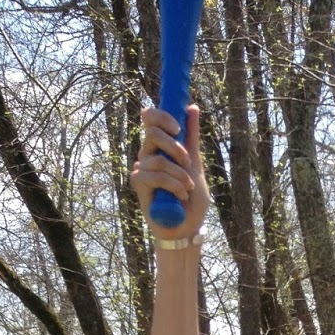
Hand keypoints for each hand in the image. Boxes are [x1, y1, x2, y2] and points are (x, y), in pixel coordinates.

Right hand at [129, 105, 208, 239]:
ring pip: (157, 159)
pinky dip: (173, 185)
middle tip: (187, 162)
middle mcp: (148, 154)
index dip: (160, 116)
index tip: (178, 128)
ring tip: (188, 189)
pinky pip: (155, 176)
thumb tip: (191, 107)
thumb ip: (191, 137)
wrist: (188, 227)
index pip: (150, 119)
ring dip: (179, 174)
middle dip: (174, 147)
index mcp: (160, 146)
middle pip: (151, 133)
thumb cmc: (191, 199)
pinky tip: (181, 196)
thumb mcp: (195, 164)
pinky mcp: (139, 185)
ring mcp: (142, 169)